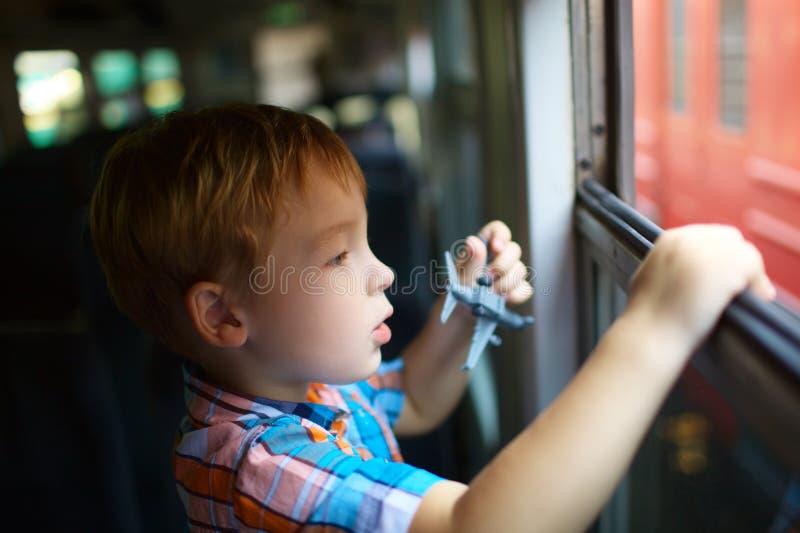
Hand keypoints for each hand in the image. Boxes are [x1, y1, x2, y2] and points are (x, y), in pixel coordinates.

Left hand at [454, 220, 532, 304]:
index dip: (501, 235)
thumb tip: (473, 241)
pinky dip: (514, 295)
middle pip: (514, 249)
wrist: (463, 310)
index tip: (496, 247)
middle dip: (502, 265)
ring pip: (521, 270)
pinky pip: (525, 290)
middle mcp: (500, 256)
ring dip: (505, 283)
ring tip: (489, 293)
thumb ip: (469, 259)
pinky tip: (502, 299)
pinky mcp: (517, 289)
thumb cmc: (460, 287)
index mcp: (484, 245)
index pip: (498, 230)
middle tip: (488, 277)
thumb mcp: (460, 273)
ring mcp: (511, 272)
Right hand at [625, 224, 775, 351]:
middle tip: (736, 286)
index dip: (716, 256)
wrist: (649, 333)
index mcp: (669, 239)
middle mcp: (690, 238)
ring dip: (747, 273)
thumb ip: (671, 267)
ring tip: (748, 295)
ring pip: (745, 252)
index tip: (719, 276)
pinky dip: (758, 284)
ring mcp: (710, 250)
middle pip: (728, 238)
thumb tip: (689, 275)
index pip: (706, 236)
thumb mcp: (650, 279)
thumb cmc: (646, 318)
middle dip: (733, 261)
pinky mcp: (729, 266)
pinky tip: (757, 298)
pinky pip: (754, 267)